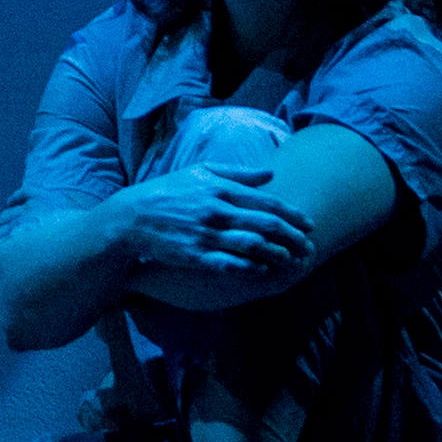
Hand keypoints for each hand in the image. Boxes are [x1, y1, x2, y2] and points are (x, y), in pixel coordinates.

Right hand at [115, 177, 317, 289]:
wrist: (132, 217)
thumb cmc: (169, 191)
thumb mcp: (201, 172)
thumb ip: (238, 173)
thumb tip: (270, 174)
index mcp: (220, 188)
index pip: (265, 201)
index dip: (291, 213)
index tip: (309, 223)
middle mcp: (217, 210)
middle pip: (265, 224)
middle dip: (292, 236)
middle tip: (309, 245)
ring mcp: (206, 234)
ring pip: (252, 245)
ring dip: (277, 253)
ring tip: (293, 259)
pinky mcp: (195, 255)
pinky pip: (230, 264)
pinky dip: (250, 267)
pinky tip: (264, 270)